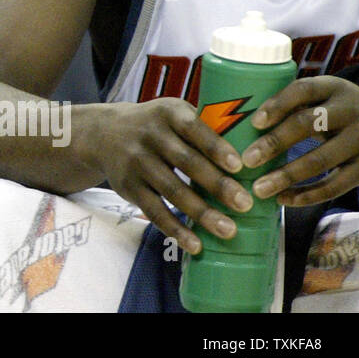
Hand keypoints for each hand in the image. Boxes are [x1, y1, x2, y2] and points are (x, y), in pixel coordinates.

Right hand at [77, 99, 250, 254]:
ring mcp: (136, 162)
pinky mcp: (128, 186)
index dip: (216, 147)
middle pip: (186, 162)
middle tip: (245, 204)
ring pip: (172, 190)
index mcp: (168, 113)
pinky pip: (154, 210)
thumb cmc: (156, 125)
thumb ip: (207, 126)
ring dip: (201, 213)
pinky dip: (175, 229)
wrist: (103, 133)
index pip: (194, 128)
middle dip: (216, 185)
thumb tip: (255, 149)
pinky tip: (195, 244)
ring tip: (229, 231)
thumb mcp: (175, 113)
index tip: (239, 166)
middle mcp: (149, 135)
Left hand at [242, 76, 358, 206]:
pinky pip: (334, 185)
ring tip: (259, 188)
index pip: (303, 90)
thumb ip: (297, 105)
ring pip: (319, 160)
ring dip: (286, 176)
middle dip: (274, 143)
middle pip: (307, 124)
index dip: (277, 104)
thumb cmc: (342, 114)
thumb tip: (237, 124)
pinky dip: (307, 195)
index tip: (254, 122)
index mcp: (334, 87)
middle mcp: (351, 110)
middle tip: (247, 160)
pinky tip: (284, 199)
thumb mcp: (328, 99)